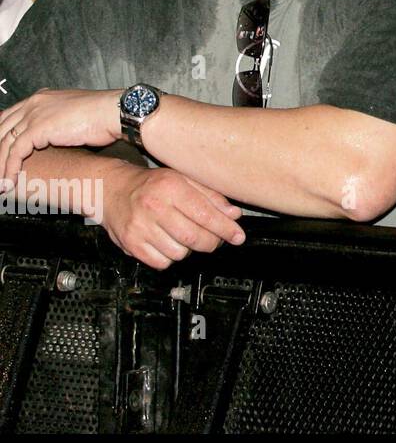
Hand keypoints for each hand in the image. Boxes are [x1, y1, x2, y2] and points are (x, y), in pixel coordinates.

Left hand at [0, 89, 121, 187]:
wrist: (114, 112)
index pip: (9, 117)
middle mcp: (33, 103)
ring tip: (0, 183)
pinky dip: (9, 169)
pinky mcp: (38, 128)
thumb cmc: (103, 115)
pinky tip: (8, 181)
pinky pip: (15, 152)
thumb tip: (53, 136)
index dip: (0, 137)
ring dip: (0, 165)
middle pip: (1, 129)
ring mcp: (34, 114)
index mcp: (41, 98)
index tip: (1, 154)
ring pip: (4, 143)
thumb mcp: (73, 115)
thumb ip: (57, 122)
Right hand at [101, 163, 244, 270]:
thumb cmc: (151, 184)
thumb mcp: (183, 179)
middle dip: (211, 242)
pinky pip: (161, 263)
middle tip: (214, 239)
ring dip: (189, 250)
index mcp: (171, 187)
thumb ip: (210, 196)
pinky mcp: (130, 244)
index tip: (238, 237)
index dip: (225, 229)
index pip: (205, 214)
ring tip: (184, 236)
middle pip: (194, 238)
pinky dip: (170, 258)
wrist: (111, 189)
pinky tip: (168, 243)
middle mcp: (154, 207)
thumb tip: (233, 214)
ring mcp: (140, 227)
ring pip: (179, 253)